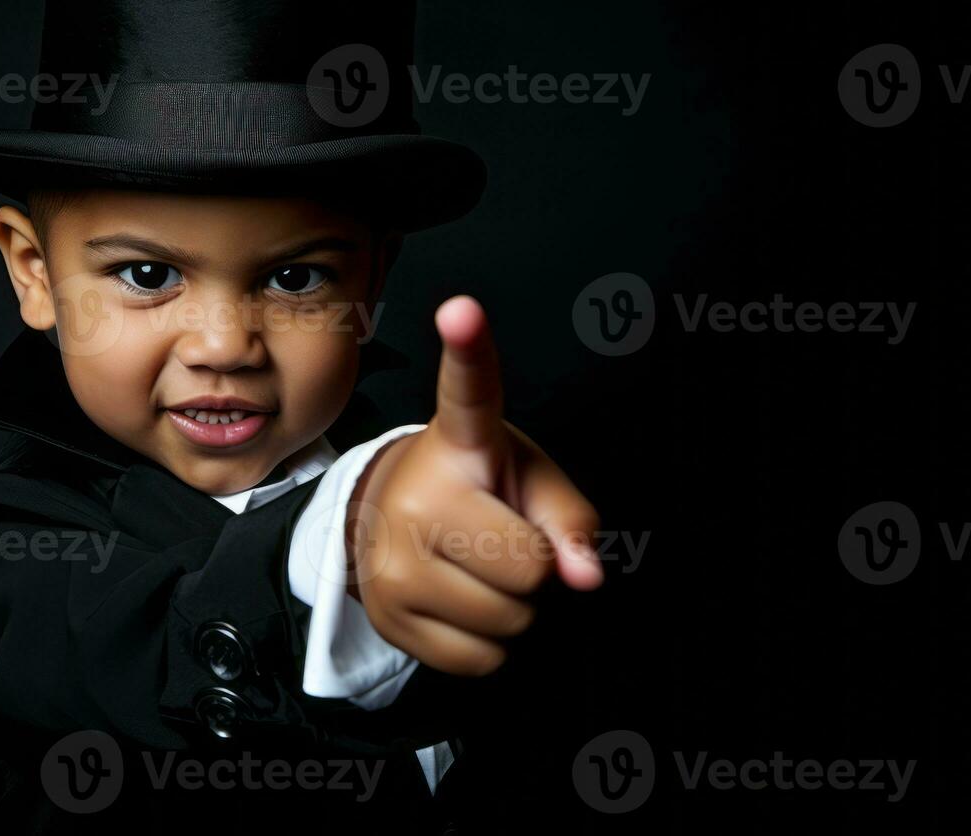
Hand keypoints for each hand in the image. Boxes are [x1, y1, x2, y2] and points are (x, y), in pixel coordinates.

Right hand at [347, 295, 602, 675]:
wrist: (393, 524)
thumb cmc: (477, 492)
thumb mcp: (533, 481)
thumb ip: (574, 519)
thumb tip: (585, 577)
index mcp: (460, 442)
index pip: (469, 394)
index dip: (468, 351)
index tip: (462, 310)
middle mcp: (415, 494)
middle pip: (528, 566)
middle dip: (535, 567)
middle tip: (502, 539)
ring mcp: (390, 558)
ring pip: (508, 622)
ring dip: (513, 608)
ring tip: (478, 569)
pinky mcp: (386, 614)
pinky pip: (482, 661)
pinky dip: (489, 645)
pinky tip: (461, 603)